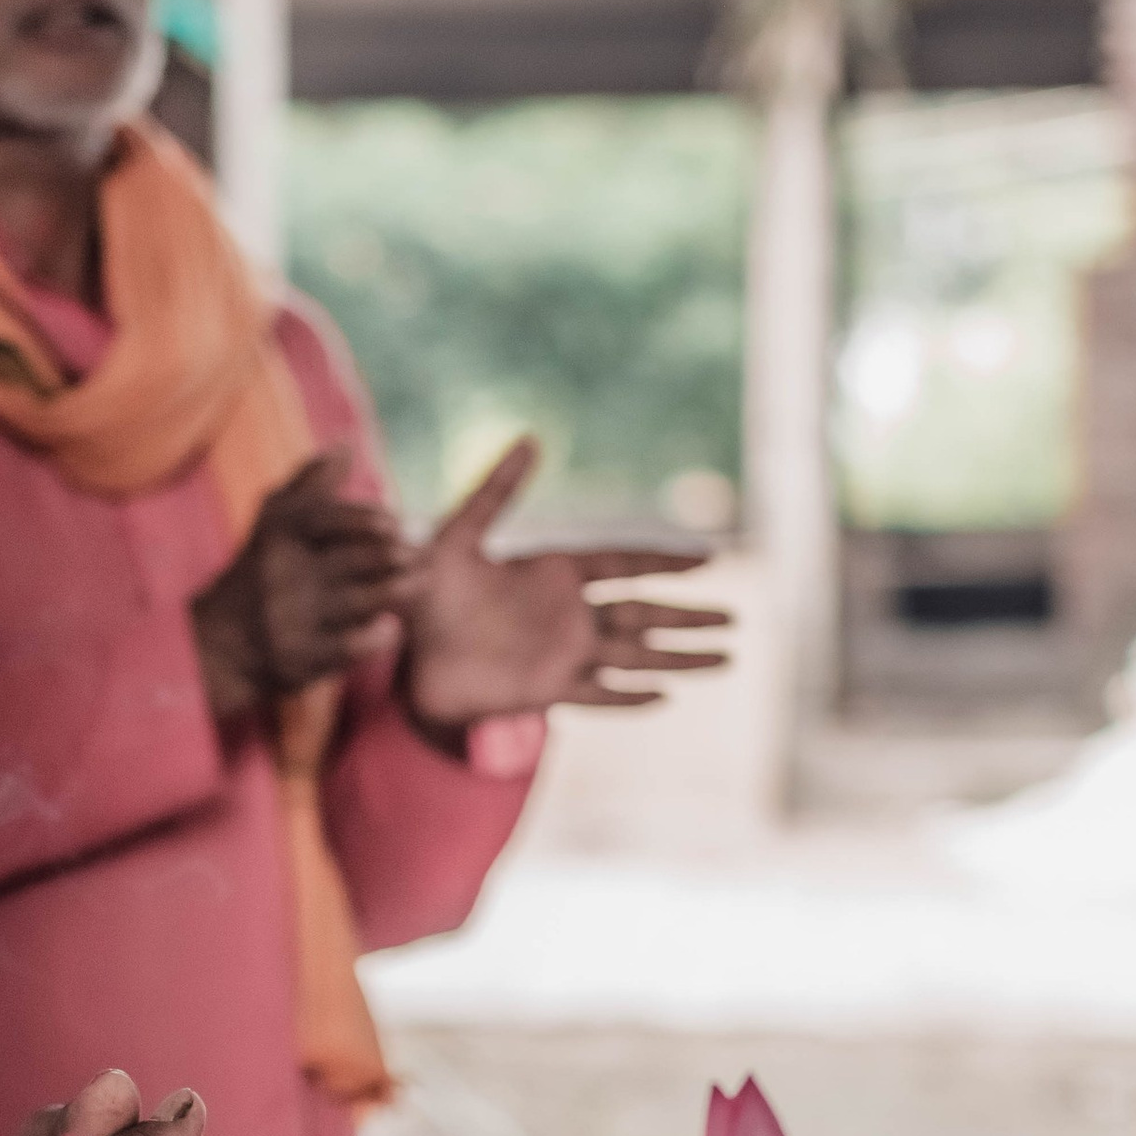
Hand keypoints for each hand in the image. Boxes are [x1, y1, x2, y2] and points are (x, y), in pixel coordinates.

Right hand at [188, 450, 410, 723]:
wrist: (222, 641)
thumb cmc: (262, 568)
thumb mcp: (276, 520)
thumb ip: (312, 481)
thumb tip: (346, 441)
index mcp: (280, 535)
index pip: (325, 519)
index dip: (364, 519)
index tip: (395, 521)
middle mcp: (284, 575)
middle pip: (352, 560)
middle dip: (396, 554)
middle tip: (425, 550)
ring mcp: (292, 618)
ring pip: (358, 601)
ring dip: (399, 590)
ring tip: (423, 580)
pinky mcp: (301, 658)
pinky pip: (348, 647)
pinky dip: (376, 636)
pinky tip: (393, 625)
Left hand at [396, 437, 730, 729]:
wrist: (399, 649)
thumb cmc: (421, 590)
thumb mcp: (457, 534)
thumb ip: (494, 490)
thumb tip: (531, 438)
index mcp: (553, 570)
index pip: (624, 562)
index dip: (665, 560)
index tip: (709, 559)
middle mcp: (568, 612)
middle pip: (644, 613)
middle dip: (689, 616)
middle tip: (735, 619)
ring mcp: (562, 653)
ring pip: (635, 655)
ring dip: (678, 658)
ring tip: (726, 659)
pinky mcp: (547, 689)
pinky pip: (599, 694)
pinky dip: (630, 697)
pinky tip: (666, 698)